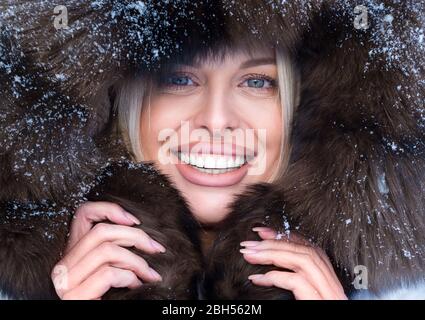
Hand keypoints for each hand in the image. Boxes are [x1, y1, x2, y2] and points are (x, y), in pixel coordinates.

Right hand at [51, 201, 165, 299]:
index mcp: (72, 253)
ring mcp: (67, 282)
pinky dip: (130, 277)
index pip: (83, 214)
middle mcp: (64, 265)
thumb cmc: (102, 296)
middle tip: (156, 248)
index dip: (110, 209)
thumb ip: (113, 252)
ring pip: (107, 250)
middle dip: (136, 237)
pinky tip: (137, 286)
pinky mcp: (76, 297)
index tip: (135, 220)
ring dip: (137, 261)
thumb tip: (140, 233)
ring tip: (149, 274)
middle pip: (102, 231)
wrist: (87, 316)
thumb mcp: (107, 268)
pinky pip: (109, 274)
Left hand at [240, 227, 346, 299]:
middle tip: (248, 242)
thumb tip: (264, 269)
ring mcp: (328, 295)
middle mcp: (332, 285)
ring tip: (248, 254)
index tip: (261, 231)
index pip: (308, 247)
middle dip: (274, 242)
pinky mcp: (321, 303)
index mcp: (328, 280)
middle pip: (305, 250)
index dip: (285, 236)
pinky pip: (298, 282)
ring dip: (272, 254)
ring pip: (303, 261)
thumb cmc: (310, 311)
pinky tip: (256, 278)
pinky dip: (275, 276)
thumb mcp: (302, 298)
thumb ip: (293, 281)